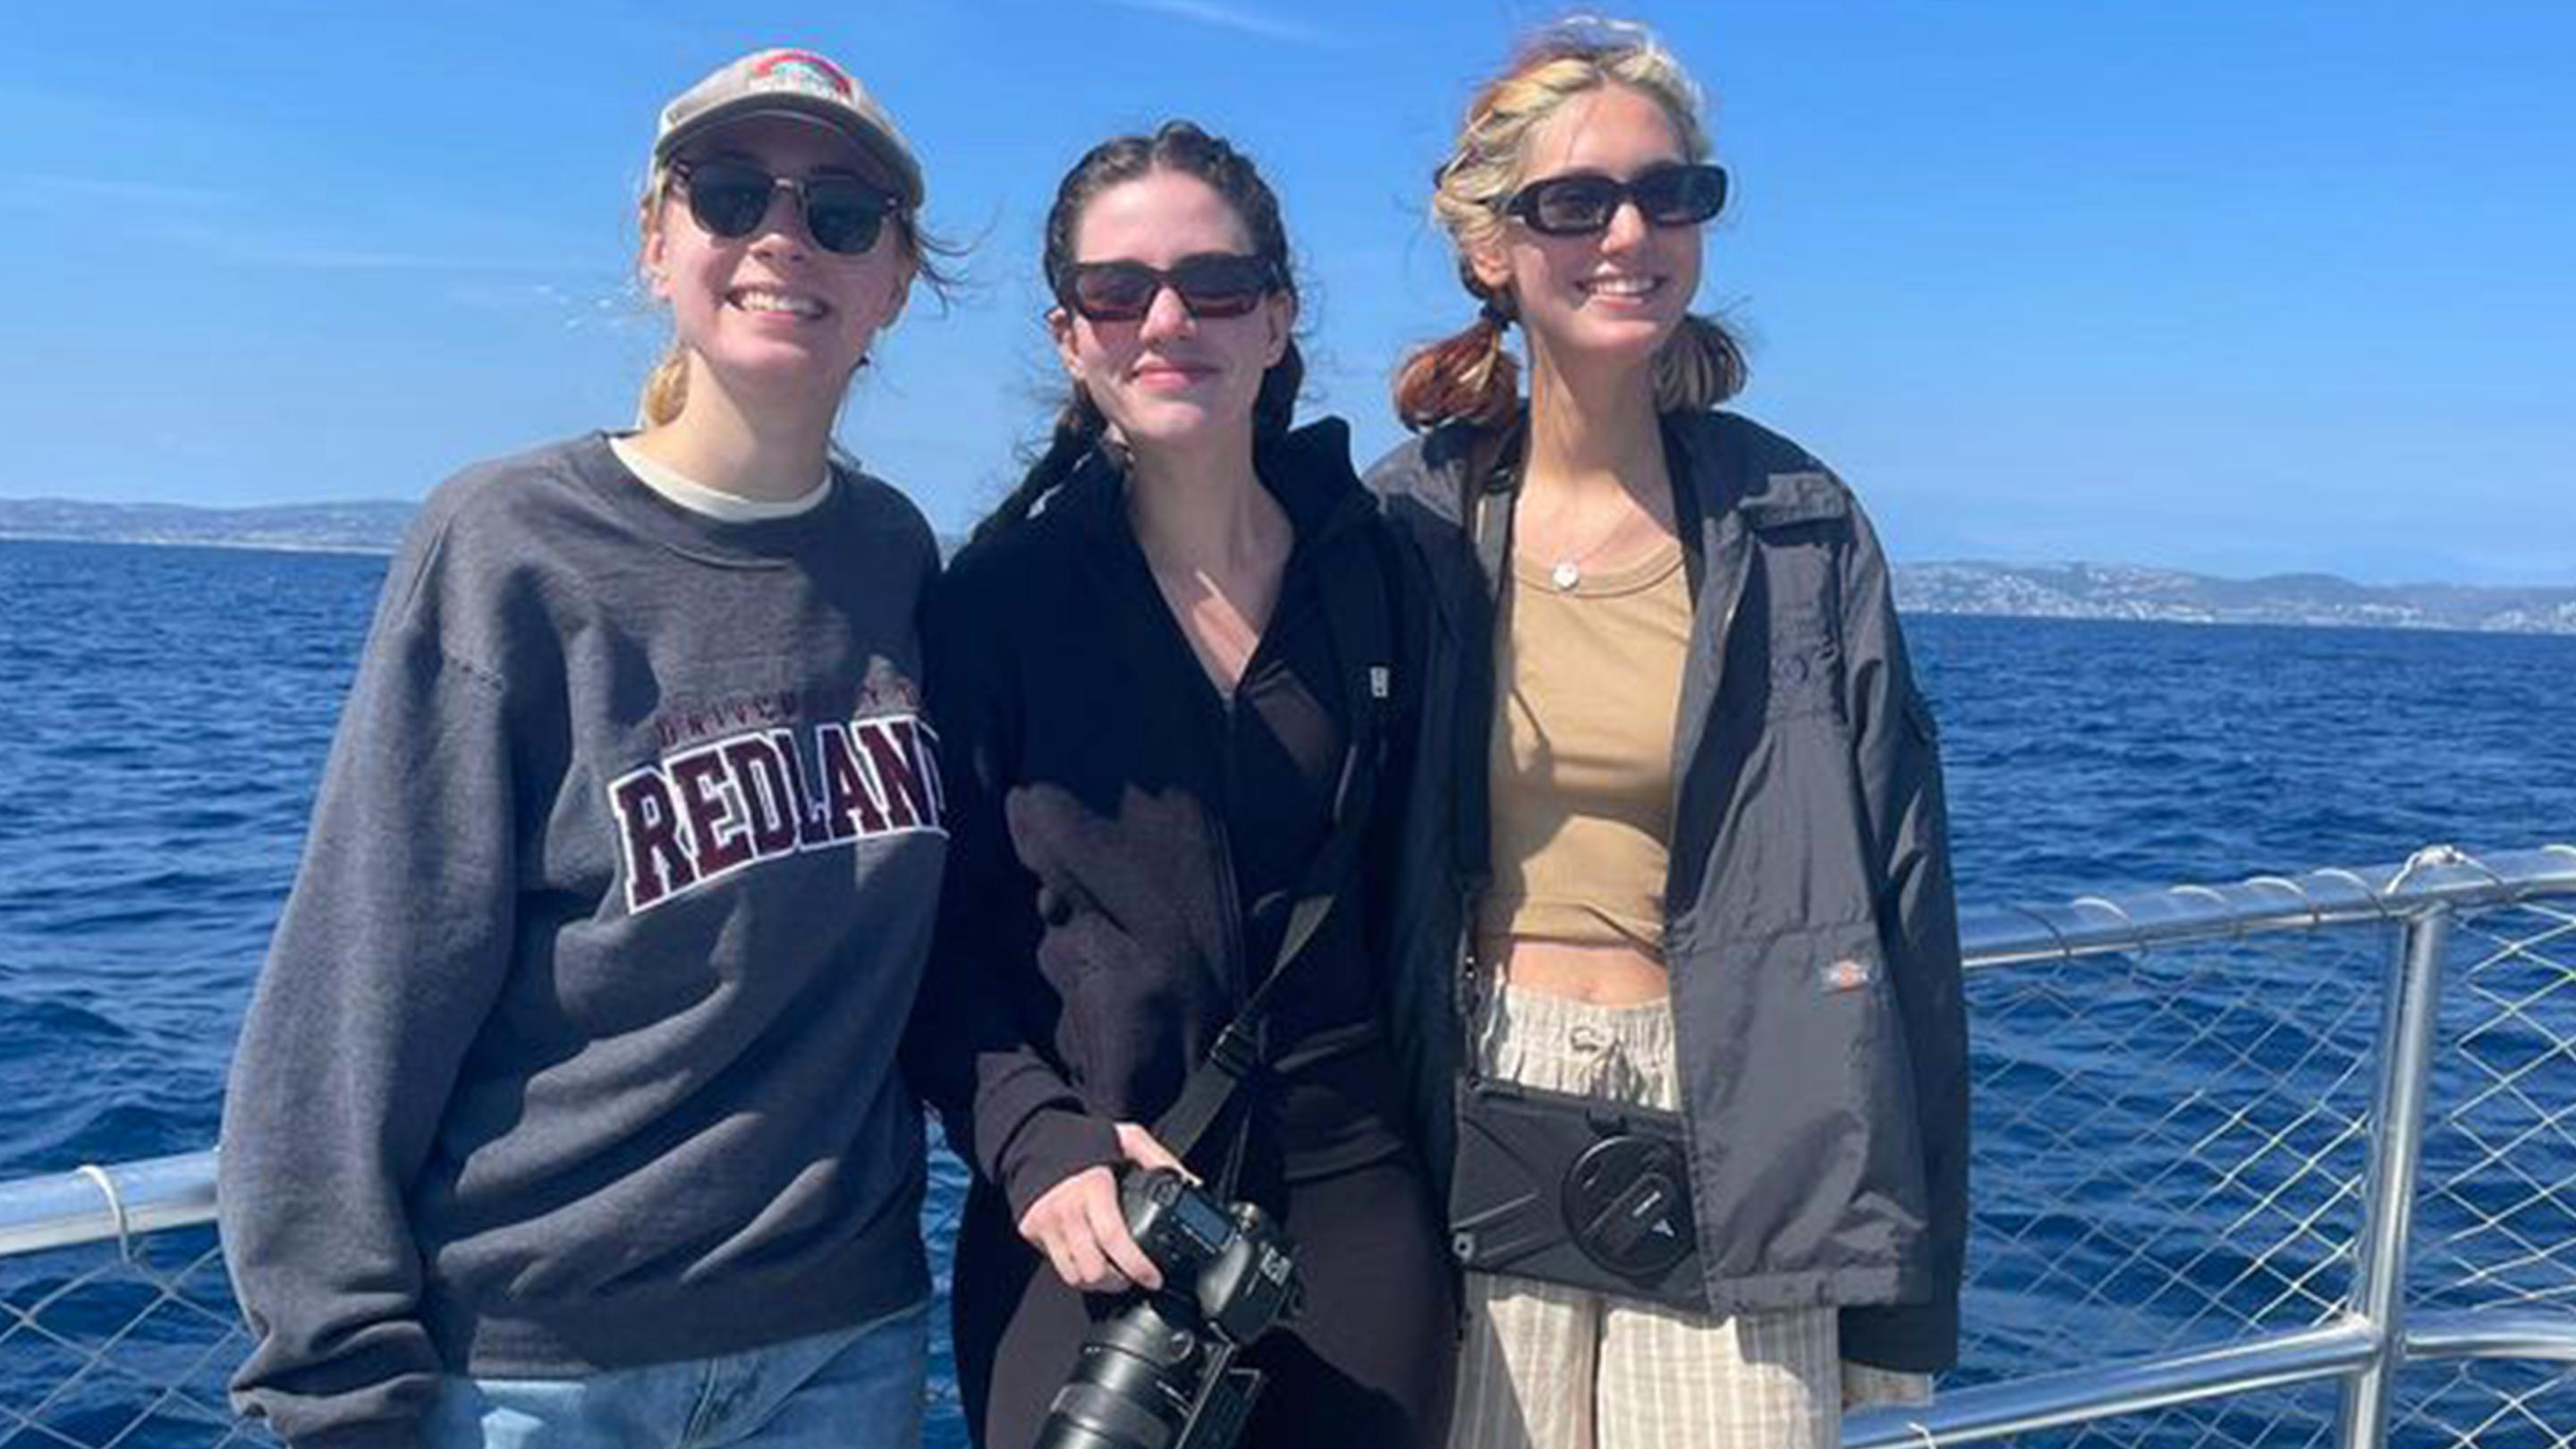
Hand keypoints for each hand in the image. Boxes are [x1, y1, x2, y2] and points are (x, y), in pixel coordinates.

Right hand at [1015, 1122, 1193, 1293]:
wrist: (1032, 1136)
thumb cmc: (1083, 1138)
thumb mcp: (1127, 1137)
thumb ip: (1160, 1158)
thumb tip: (1193, 1183)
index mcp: (1092, 1187)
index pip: (1114, 1239)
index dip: (1136, 1266)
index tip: (1154, 1278)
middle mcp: (1065, 1209)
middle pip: (1093, 1271)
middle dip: (1118, 1281)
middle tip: (1133, 1275)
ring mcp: (1045, 1223)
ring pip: (1074, 1276)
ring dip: (1097, 1281)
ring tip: (1113, 1271)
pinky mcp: (1030, 1231)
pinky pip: (1057, 1265)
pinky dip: (1076, 1269)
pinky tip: (1089, 1257)